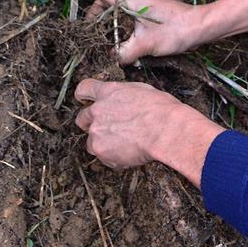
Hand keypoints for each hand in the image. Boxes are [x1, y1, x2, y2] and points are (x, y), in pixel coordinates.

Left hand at [74, 79, 223, 185]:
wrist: (165, 129)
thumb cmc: (161, 109)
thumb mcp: (142, 91)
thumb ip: (124, 96)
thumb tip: (124, 100)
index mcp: (108, 92)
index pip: (84, 89)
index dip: (83, 96)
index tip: (84, 100)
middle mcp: (97, 111)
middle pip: (82, 118)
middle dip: (90, 123)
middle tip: (105, 128)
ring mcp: (96, 132)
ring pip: (91, 141)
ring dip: (103, 143)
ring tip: (125, 145)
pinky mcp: (100, 150)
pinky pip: (103, 157)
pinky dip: (113, 158)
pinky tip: (130, 154)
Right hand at [86, 0, 205, 63]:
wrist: (202, 28)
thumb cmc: (176, 30)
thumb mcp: (146, 44)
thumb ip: (124, 53)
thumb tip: (109, 61)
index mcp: (132, 0)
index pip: (103, 0)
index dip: (92, 13)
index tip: (89, 30)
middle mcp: (138, 1)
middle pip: (111, 11)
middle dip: (104, 28)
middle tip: (99, 44)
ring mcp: (146, 9)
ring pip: (123, 20)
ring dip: (117, 34)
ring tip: (112, 50)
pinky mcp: (154, 18)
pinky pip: (135, 25)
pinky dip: (129, 36)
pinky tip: (129, 50)